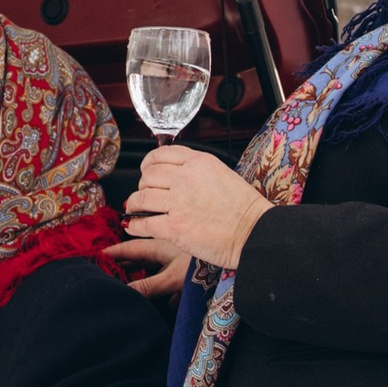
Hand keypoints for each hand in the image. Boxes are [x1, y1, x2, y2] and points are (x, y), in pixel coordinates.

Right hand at [105, 230, 194, 300]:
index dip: (113, 252)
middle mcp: (166, 251)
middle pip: (140, 256)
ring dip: (141, 274)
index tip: (97, 255)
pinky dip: (165, 288)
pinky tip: (168, 302)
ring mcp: (177, 260)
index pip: (130, 248)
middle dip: (124, 262)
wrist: (232, 266)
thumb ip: (148, 285)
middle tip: (107, 268)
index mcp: (159, 246)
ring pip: (153, 267)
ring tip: (127, 281)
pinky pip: (170, 279)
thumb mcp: (172, 278)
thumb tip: (125, 290)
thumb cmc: (201, 267)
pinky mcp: (187, 272)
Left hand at [124, 145, 268, 274]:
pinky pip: (144, 223)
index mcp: (199, 162)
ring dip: (134, 204)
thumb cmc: (244, 207)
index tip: (146, 171)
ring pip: (141, 198)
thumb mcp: (222, 173)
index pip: (161, 154)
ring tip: (135, 208)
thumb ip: (197, 170)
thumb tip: (174, 173)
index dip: (148, 163)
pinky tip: (134, 226)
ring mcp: (178, 203)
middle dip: (142, 185)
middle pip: (148, 176)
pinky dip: (135, 225)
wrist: (254, 232)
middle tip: (144, 193)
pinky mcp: (174, 227)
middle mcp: (185, 178)